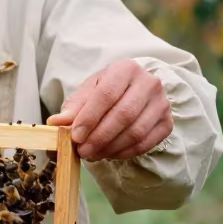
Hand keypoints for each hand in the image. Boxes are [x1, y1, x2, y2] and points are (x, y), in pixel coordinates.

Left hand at [47, 59, 172, 161]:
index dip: (89, 118)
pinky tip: (109, 154)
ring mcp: (162, 103)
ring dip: (111, 147)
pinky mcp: (167, 122)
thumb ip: (73, 108)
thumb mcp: (88, 93)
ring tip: (93, 154)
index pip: (106, 94)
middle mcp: (149, 83)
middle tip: (82, 151)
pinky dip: (125, 152)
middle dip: (99, 137)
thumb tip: (55, 123)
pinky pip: (146, 143)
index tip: (75, 136)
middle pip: (123, 114)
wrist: (135, 91)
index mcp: (126, 69)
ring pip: (136, 131)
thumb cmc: (107, 91)